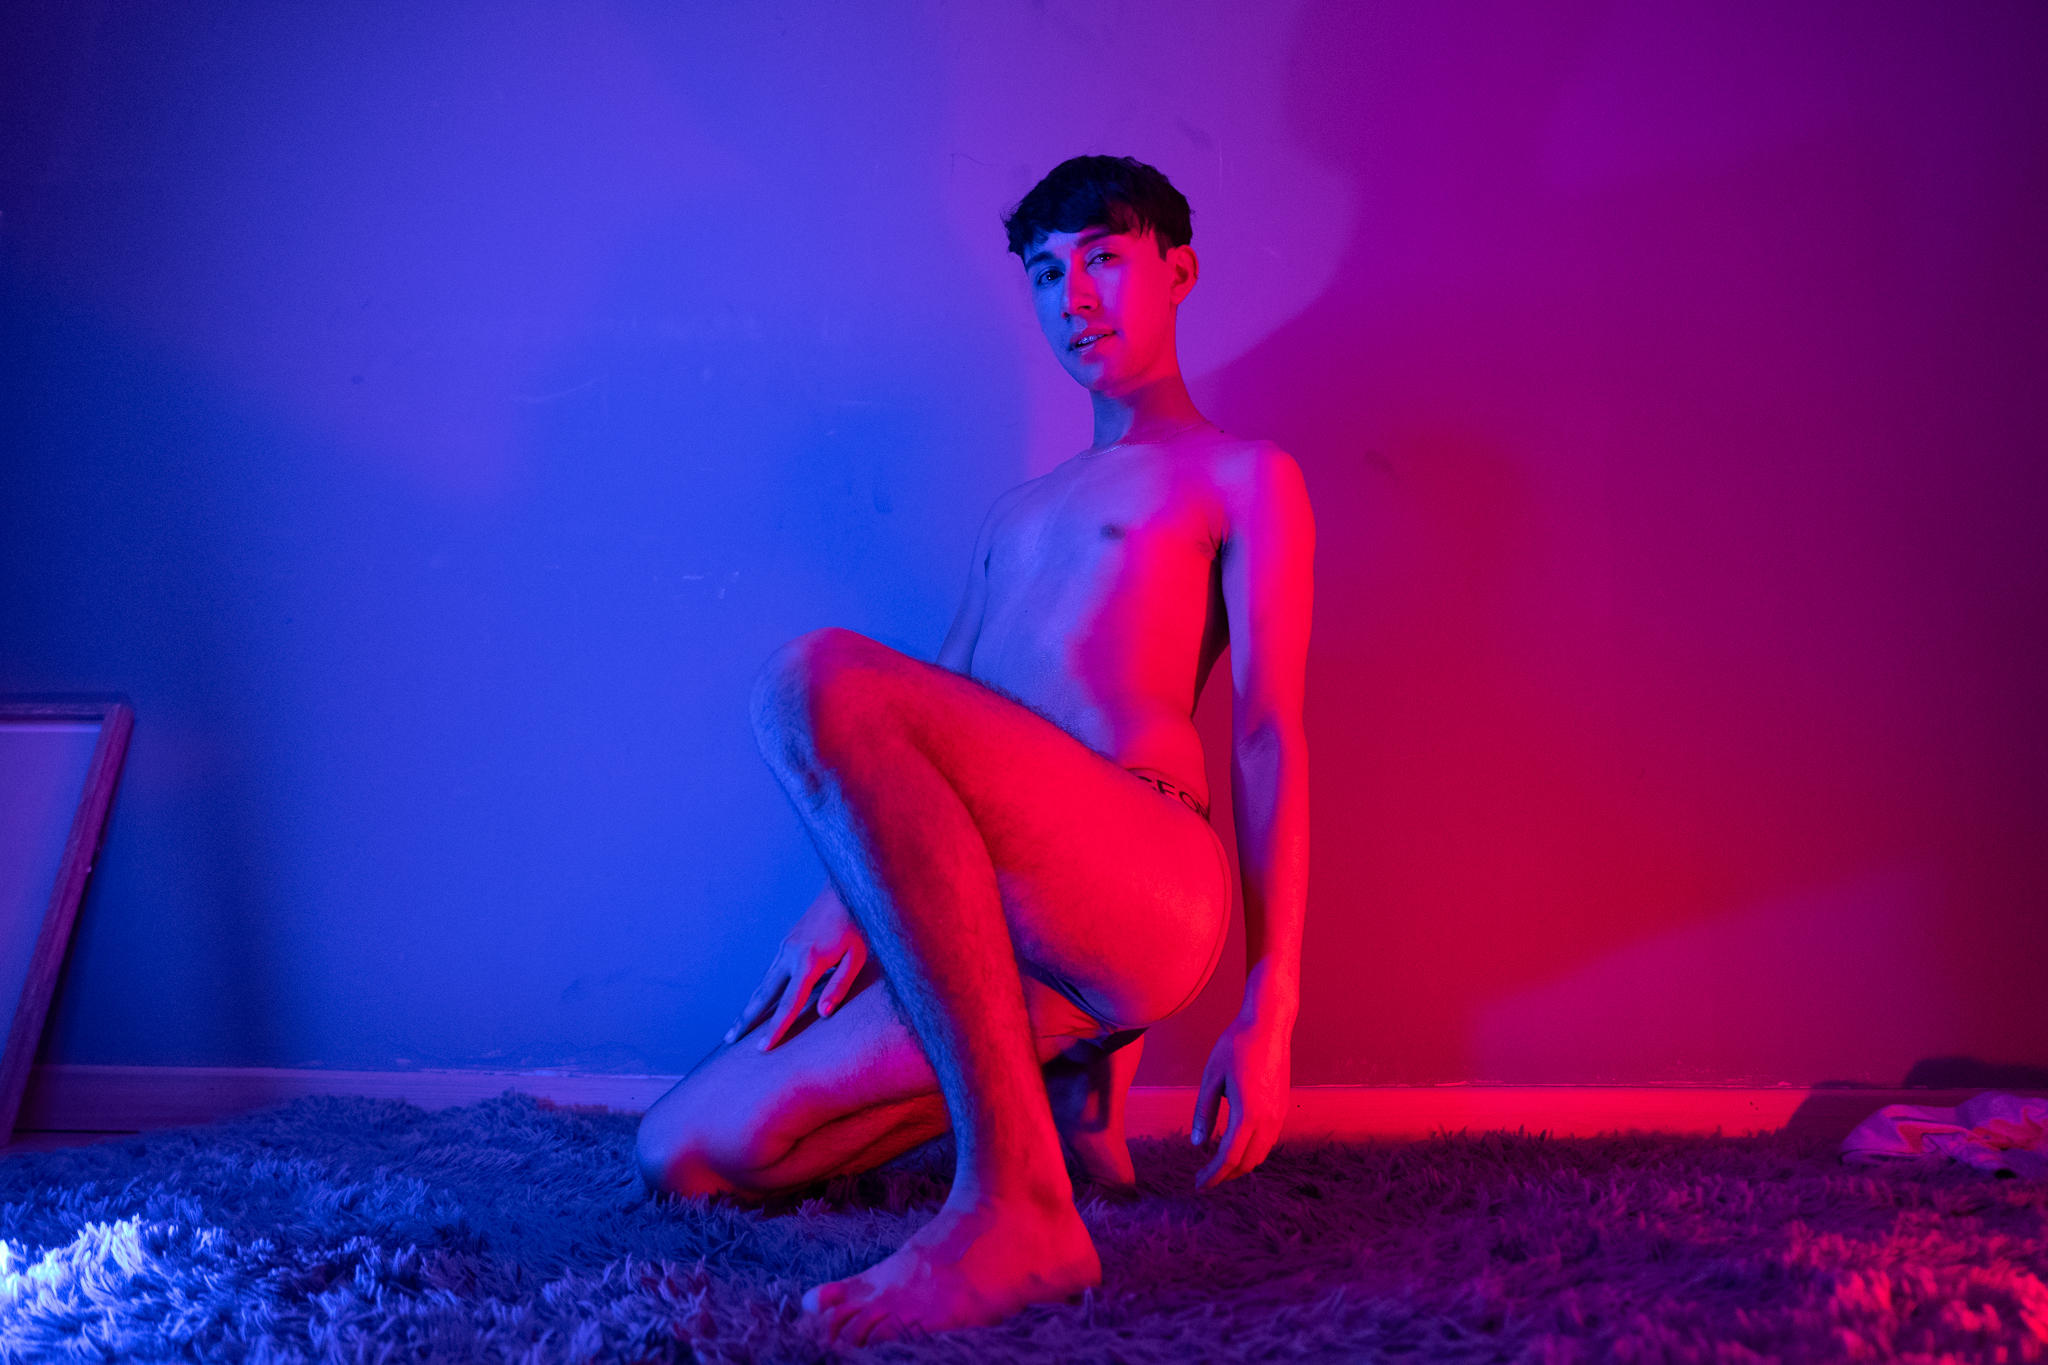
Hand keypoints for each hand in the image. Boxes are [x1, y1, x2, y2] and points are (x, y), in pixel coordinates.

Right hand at [724, 886, 867, 1051]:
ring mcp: (786, 946)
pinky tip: (759, 1002)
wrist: (847, 889)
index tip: (762, 1048)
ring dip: (750, 1005)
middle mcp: (791, 954)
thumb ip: (840, 986)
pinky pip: (771, 972)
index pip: (789, 1003)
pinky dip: (762, 990)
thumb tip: (822, 1014)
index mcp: (810, 961)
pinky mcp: (787, 942)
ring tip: (738, 1027)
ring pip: (764, 982)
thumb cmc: (858, 925)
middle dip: (746, 1019)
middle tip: (729, 1040)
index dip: (775, 1028)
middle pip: (764, 994)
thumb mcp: (857, 957)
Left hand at [1190, 1004, 1291, 1187]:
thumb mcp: (1211, 1077)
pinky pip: (1269, 1141)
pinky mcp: (1282, 1107)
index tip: (1198, 1185)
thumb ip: (1205, 1112)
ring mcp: (1279, 1114)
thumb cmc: (1236, 1046)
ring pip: (1261, 1154)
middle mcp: (1268, 1119)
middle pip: (1247, 1162)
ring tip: (1219, 1166)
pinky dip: (1252, 1152)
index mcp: (1248, 1113)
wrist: (1269, 1025)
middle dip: (1225, 1175)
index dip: (1213, 1175)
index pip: (1229, 1157)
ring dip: (1240, 1165)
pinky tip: (1237, 1146)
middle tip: (1204, 1179)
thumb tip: (1198, 1145)